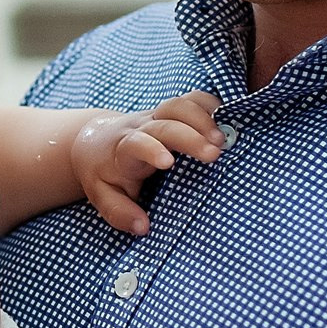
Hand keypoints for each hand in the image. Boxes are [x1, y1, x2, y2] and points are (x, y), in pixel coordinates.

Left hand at [72, 91, 223, 235]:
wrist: (96, 140)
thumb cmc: (103, 173)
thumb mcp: (102, 195)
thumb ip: (119, 212)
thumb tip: (142, 227)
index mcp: (123, 150)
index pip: (135, 144)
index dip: (151, 149)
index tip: (168, 162)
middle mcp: (141, 128)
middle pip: (165, 122)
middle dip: (190, 136)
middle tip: (214, 154)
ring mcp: (158, 116)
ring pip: (180, 105)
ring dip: (203, 118)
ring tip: (224, 140)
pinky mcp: (173, 112)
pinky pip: (193, 100)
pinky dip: (212, 106)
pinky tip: (229, 121)